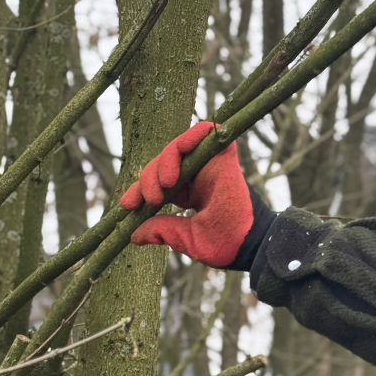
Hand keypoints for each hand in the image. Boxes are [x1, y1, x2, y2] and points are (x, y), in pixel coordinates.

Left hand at [121, 122, 274, 269]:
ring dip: (162, 163)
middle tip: (148, 200)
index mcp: (188, 195)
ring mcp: (209, 164)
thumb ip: (162, 231)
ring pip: (175, 148)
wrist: (248, 242)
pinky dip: (190, 136)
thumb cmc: (222, 244)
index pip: (157, 185)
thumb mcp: (185, 239)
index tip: (127, 206)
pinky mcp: (223, 154)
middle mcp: (196, 177)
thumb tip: (134, 235)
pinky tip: (177, 154)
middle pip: (161, 165)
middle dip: (147, 179)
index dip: (138, 192)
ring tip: (163, 185)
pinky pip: (204, 132)